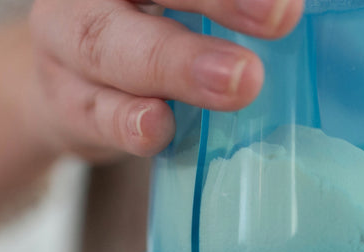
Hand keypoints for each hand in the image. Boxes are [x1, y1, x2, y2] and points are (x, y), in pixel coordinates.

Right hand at [28, 0, 303, 160]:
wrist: (72, 91)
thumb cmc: (144, 43)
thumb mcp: (179, 13)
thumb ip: (221, 16)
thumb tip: (296, 17)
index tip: (287, 1)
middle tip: (283, 14)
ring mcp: (68, 45)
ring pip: (112, 47)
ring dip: (179, 66)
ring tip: (241, 82)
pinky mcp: (68, 104)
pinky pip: (96, 113)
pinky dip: (129, 123)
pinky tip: (159, 127)